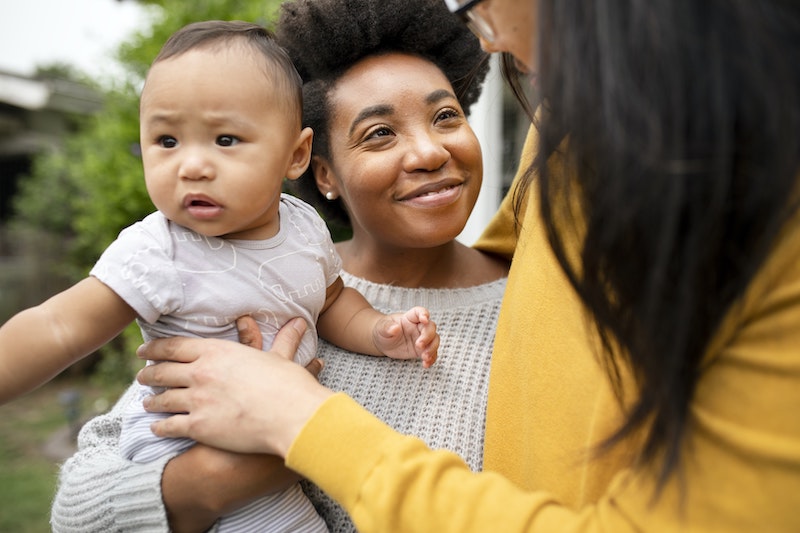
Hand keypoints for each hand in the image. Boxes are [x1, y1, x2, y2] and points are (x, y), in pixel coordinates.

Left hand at [136, 317, 332, 456]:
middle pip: (163, 371)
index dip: (156, 348)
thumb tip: (299, 322)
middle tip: (141, 375)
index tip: (144, 350)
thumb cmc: (288, 385)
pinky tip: (155, 428)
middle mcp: (201, 373)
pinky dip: (159, 427)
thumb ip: (284, 340)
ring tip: (145, 403)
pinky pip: (169, 426)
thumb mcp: (280, 358)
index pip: (176, 347)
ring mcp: (197, 400)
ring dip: (151, 401)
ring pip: (163, 399)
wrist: (291, 416)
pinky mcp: (198, 427)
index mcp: (217, 351)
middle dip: (148, 373)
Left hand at [374, 306, 438, 367]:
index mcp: (409, 318)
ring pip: (434, 340)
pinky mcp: (422, 350)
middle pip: (430, 327)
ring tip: (424, 357)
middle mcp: (418, 327)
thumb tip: (394, 328)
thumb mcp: (381, 328)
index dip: (424, 314)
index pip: (419, 312)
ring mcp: (422, 338)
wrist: (383, 343)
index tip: (424, 319)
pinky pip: (432, 353)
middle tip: (418, 345)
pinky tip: (426, 364)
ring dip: (432, 348)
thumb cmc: (383, 331)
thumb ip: (387, 327)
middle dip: (427, 336)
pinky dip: (431, 359)